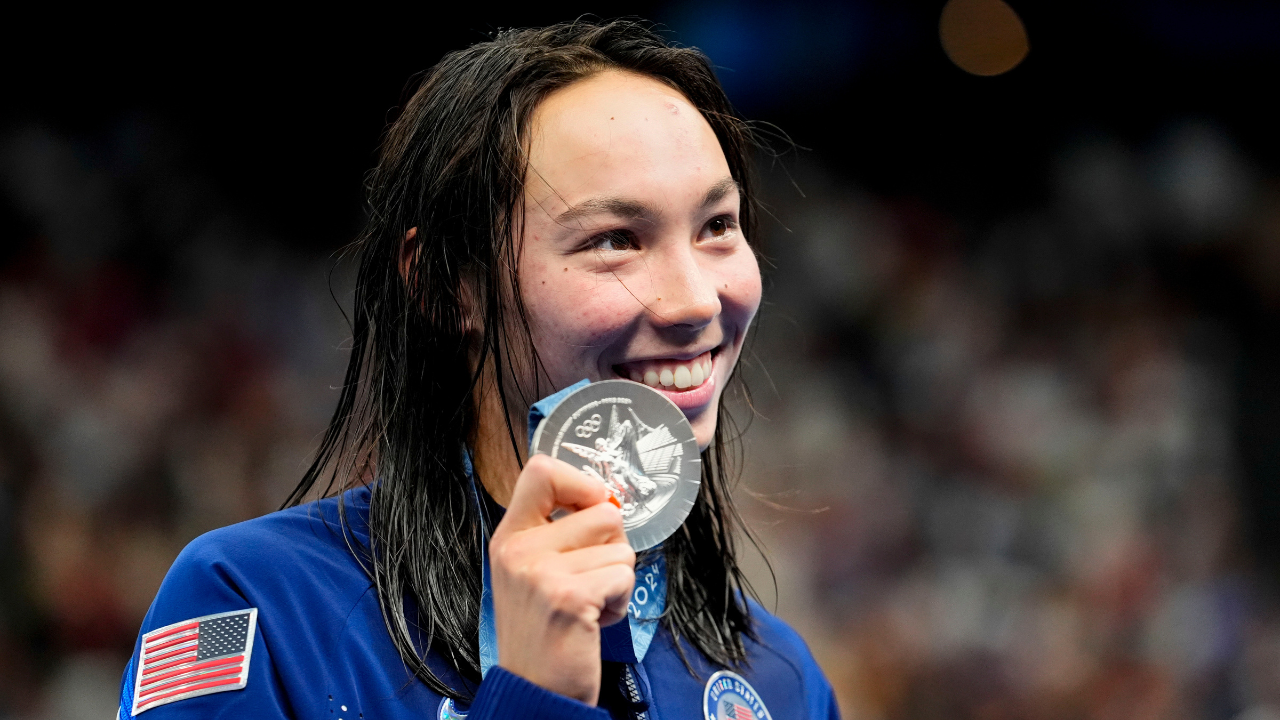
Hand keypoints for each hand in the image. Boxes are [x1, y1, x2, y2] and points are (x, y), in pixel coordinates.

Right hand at [488, 454, 635, 704]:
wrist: (534, 690)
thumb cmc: (543, 631)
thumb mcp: (534, 572)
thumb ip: (560, 533)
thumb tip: (608, 501)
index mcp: (510, 536)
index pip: (542, 470)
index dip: (581, 483)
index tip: (591, 510)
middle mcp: (519, 549)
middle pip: (602, 510)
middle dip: (612, 546)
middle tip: (590, 579)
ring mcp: (542, 574)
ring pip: (620, 546)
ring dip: (616, 579)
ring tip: (589, 604)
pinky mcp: (569, 598)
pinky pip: (623, 575)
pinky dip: (619, 602)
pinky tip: (594, 621)